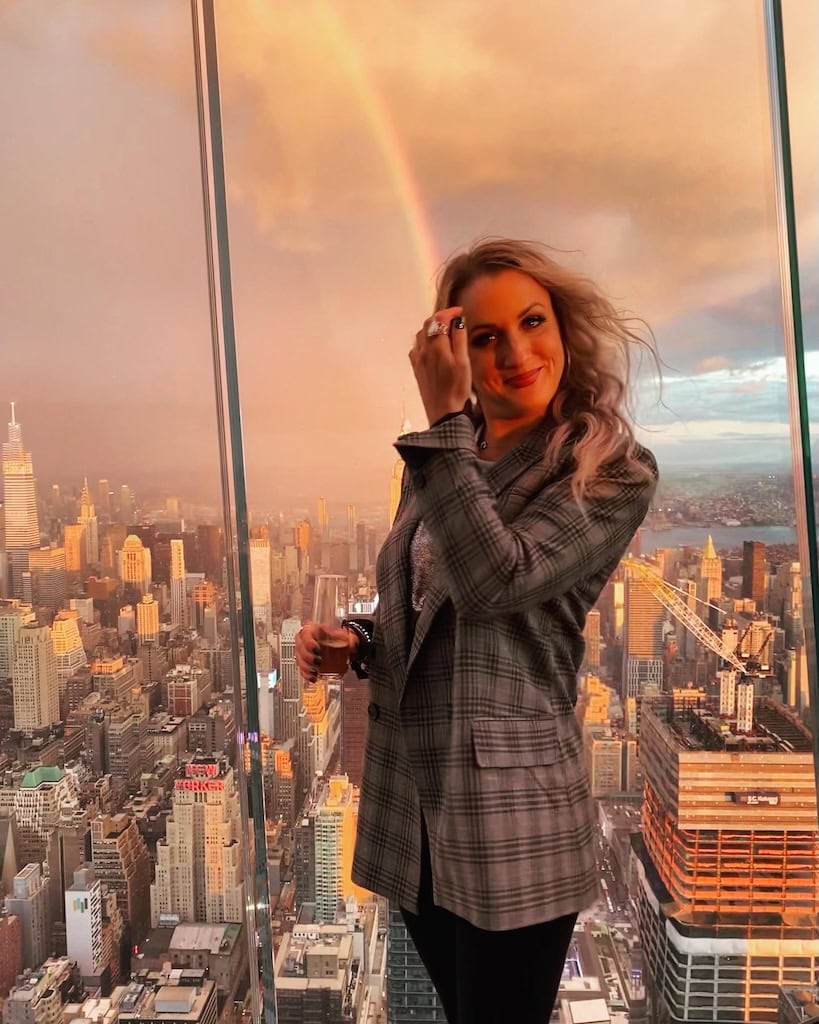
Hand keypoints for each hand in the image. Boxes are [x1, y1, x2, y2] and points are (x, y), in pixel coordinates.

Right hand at [295, 622, 359, 682]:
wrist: (339, 647)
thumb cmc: (339, 638)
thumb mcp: (346, 636)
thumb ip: (350, 639)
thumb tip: (351, 642)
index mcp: (314, 629)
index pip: (306, 633)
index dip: (309, 642)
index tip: (316, 649)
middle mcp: (306, 639)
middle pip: (300, 647)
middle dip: (307, 656)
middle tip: (318, 661)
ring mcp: (304, 651)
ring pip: (299, 659)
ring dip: (306, 667)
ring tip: (315, 671)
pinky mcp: (305, 663)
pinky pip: (301, 669)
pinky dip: (306, 674)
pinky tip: (313, 678)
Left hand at [409, 306, 471, 425]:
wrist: (443, 413)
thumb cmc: (457, 390)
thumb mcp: (464, 363)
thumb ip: (459, 340)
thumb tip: (457, 321)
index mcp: (437, 347)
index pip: (439, 319)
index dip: (449, 312)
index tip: (460, 312)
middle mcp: (423, 351)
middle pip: (427, 324)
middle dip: (440, 317)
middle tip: (453, 318)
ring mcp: (418, 360)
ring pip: (420, 335)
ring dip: (432, 327)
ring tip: (445, 329)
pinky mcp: (416, 369)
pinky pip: (416, 347)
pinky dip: (424, 340)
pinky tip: (433, 346)